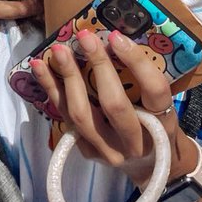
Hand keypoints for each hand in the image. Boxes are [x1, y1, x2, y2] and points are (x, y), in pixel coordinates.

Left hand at [31, 30, 180, 182]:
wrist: (148, 165)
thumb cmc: (155, 124)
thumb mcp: (161, 105)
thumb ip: (142, 80)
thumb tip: (114, 37)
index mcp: (161, 124)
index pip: (154, 91)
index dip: (137, 62)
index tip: (117, 37)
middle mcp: (135, 142)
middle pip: (114, 104)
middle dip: (98, 66)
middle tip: (85, 37)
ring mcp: (108, 150)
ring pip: (82, 114)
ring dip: (67, 79)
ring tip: (58, 51)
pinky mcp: (88, 152)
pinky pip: (66, 119)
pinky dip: (52, 91)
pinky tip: (40, 68)